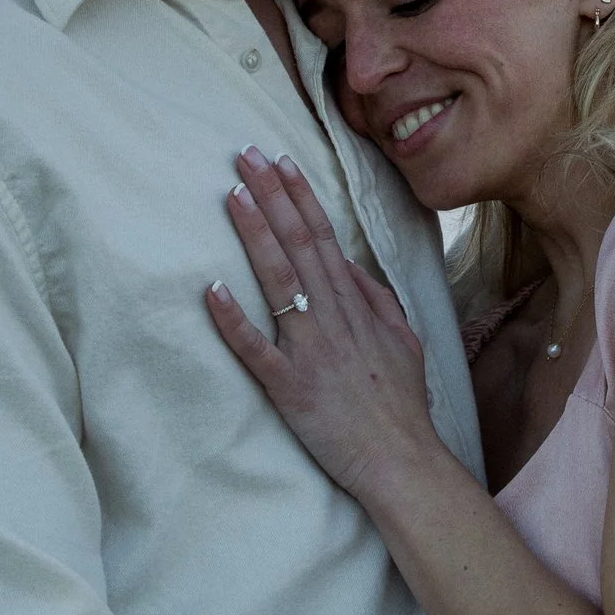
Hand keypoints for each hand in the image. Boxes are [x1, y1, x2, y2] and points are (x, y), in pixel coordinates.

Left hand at [205, 147, 440, 494]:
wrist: (402, 458)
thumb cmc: (399, 403)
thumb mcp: (402, 339)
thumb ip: (375, 299)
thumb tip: (346, 265)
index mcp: (356, 305)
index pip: (323, 237)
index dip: (299, 197)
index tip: (278, 161)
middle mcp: (332, 318)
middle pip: (299, 245)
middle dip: (271, 197)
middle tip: (244, 156)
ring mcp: (310, 350)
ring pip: (279, 282)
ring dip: (255, 236)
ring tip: (231, 196)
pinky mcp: (289, 386)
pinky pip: (257, 349)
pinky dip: (234, 321)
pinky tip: (211, 289)